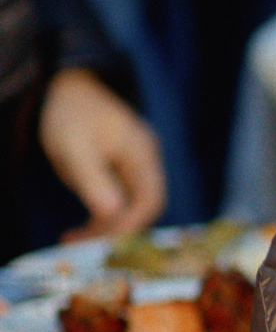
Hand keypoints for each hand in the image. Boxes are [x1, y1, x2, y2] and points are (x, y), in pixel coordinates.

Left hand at [38, 68, 163, 239]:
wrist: (69, 88)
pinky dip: (100, 215)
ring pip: (129, 207)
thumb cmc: (72, 113)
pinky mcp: (120, 172)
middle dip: (114, 230)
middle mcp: (145, 163)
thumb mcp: (74, 146)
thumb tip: (112, 213)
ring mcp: (134, 167)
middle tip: (81, 244)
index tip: (103, 241)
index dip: (131, 223)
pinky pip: (118, 200)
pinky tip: (80, 224)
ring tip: (73, 237)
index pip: (150, 199)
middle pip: (142, 207)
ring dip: (104, 225)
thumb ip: (93, 179)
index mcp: (142, 154)